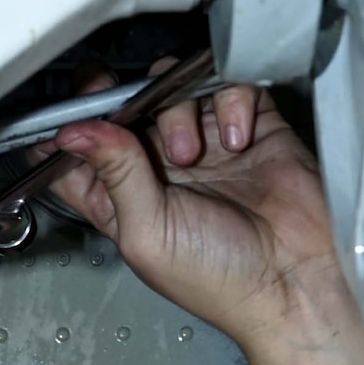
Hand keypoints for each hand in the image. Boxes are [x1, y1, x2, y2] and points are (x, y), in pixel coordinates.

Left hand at [50, 66, 347, 356]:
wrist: (295, 279)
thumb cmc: (220, 279)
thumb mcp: (147, 231)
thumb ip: (113, 173)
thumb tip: (74, 131)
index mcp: (126, 201)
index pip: (81, 157)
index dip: (69, 130)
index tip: (69, 112)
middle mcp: (162, 170)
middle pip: (128, 109)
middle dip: (126, 102)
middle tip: (128, 103)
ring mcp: (207, 145)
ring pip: (176, 89)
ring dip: (179, 110)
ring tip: (194, 152)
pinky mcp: (250, 126)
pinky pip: (229, 86)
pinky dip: (230, 102)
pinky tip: (238, 142)